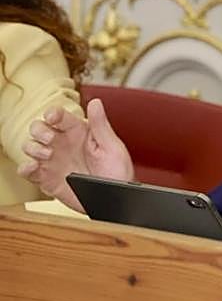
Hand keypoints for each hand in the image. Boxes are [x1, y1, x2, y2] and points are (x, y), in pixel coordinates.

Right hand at [18, 98, 134, 210]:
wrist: (114, 198)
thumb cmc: (117, 172)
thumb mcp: (112, 147)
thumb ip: (101, 125)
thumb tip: (96, 103)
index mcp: (78, 133)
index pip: (59, 116)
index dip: (53, 113)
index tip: (53, 117)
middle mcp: (63, 144)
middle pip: (39, 128)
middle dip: (40, 131)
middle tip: (50, 139)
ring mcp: (53, 161)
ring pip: (30, 146)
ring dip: (33, 148)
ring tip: (48, 155)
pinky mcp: (46, 178)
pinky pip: (28, 170)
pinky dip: (25, 168)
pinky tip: (33, 167)